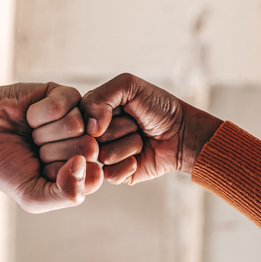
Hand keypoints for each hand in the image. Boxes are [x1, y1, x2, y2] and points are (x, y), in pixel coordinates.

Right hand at [0, 82, 101, 212]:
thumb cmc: (4, 167)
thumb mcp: (33, 196)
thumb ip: (66, 194)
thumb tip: (86, 165)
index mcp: (80, 171)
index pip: (95, 176)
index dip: (66, 175)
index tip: (43, 172)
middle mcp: (82, 144)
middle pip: (89, 149)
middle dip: (53, 152)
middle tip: (34, 150)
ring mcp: (75, 117)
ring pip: (78, 126)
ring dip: (45, 132)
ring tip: (31, 133)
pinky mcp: (63, 95)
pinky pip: (66, 103)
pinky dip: (40, 113)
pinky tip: (28, 116)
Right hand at [63, 73, 222, 184]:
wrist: (182, 132)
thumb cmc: (157, 107)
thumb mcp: (129, 86)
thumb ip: (100, 97)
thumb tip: (89, 129)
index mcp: (91, 113)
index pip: (77, 119)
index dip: (102, 115)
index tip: (122, 108)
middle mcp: (93, 136)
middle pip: (90, 139)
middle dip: (120, 128)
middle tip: (135, 124)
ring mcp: (103, 157)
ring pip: (103, 156)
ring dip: (129, 145)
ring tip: (140, 138)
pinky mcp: (115, 175)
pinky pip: (111, 175)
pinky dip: (130, 164)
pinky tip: (140, 157)